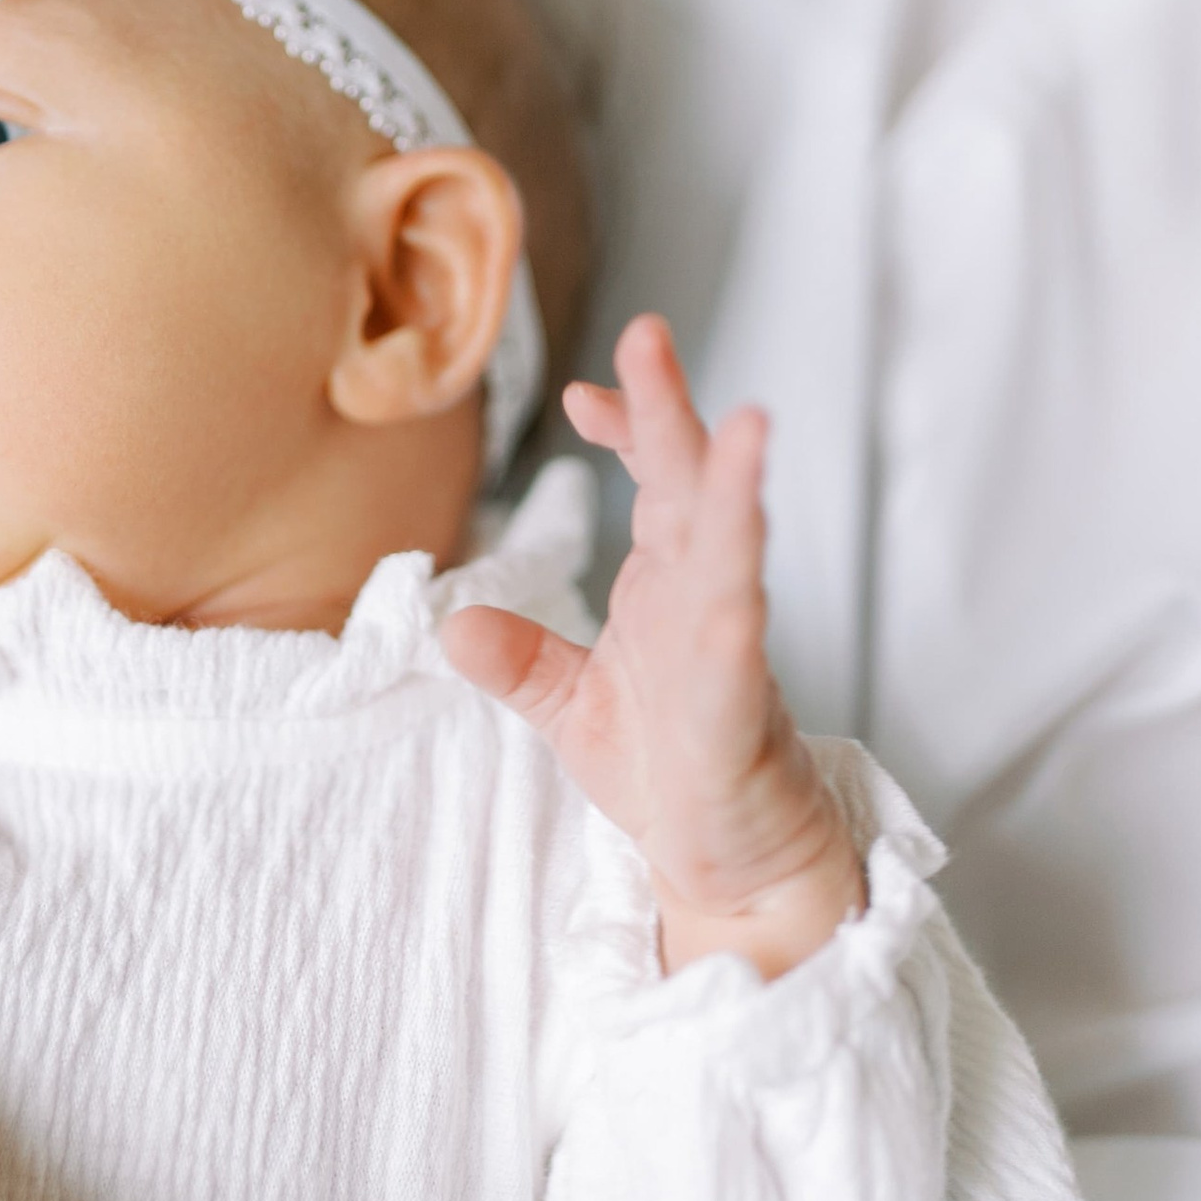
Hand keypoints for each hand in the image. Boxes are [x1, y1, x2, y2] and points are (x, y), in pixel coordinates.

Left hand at [442, 316, 864, 976]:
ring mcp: (727, 651)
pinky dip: (736, 613)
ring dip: (737, 491)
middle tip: (651, 333)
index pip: (656, 481)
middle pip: (692, 486)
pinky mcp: (737, 715)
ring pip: (735, 553)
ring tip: (747, 427)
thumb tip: (453, 622)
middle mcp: (704, 598)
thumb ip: (519, 660)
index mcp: (669, 584)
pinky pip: (739, 655)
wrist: (729, 866)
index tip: (585, 390)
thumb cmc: (670, 773)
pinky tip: (733, 588)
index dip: (629, 424)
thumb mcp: (570, 709)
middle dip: (672, 411)